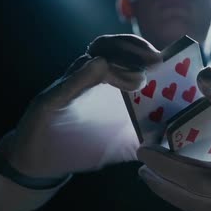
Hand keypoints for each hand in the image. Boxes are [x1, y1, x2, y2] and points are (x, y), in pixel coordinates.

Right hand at [6, 34, 160, 177]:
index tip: (166, 58)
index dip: (144, 50)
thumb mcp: (117, 144)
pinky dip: (82, 74)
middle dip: (134, 48)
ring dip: (116, 61)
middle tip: (157, 59)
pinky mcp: (48, 101)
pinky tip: (98, 68)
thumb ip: (141, 137)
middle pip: (109, 47)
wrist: (41, 163)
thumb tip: (169, 140)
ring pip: (90, 59)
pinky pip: (66, 83)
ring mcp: (66, 87)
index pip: (124, 53)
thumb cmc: (80, 147)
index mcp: (103, 84)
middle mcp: (85, 78)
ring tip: (138, 78)